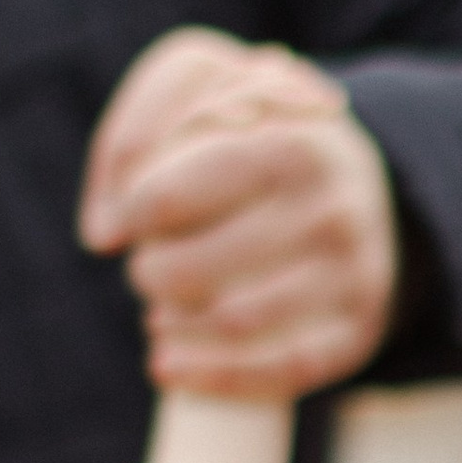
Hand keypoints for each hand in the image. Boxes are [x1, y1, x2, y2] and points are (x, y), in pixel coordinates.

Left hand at [79, 31, 398, 400]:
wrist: (355, 174)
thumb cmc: (253, 129)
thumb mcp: (198, 85)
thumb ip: (134, 132)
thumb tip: (104, 233)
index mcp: (290, 142)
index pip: (166, 200)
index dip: (133, 213)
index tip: (138, 210)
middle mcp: (332, 211)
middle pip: (191, 272)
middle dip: (151, 273)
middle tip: (153, 262)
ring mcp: (353, 276)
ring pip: (232, 323)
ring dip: (173, 323)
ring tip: (161, 309)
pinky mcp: (357, 332)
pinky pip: (279, 371)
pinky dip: (211, 377)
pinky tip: (166, 363)